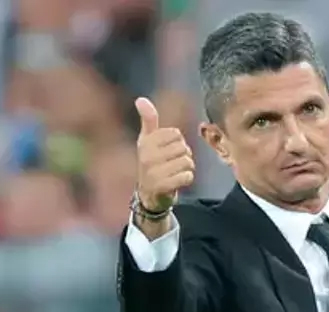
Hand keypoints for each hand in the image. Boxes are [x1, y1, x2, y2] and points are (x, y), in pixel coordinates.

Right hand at [135, 97, 194, 211]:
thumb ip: (148, 120)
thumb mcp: (147, 141)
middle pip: (183, 147)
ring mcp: (154, 173)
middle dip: (183, 155)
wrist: (148, 195)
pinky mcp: (163, 187)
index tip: (167, 150)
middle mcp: (147, 157)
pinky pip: (188, 176)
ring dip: (187, 167)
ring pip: (187, 161)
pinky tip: (178, 181)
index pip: (176, 134)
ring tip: (176, 171)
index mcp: (145, 143)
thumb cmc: (151, 163)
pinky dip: (187, 178)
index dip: (177, 142)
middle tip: (173, 163)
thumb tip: (141, 99)